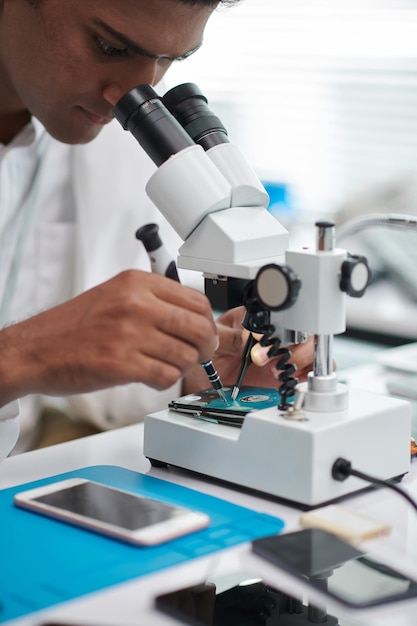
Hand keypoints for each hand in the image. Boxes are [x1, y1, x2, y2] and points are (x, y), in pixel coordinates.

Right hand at [0, 270, 217, 405]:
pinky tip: (150, 376)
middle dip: (205, 348)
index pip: (197, 301)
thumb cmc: (74, 327)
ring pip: (186, 356)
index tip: (206, 335)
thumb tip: (196, 321)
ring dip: (181, 367)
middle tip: (197, 356)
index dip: (208, 323)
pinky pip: (167, 376)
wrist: (35, 350)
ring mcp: (130, 333)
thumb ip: (156, 303)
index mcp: (138, 283)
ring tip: (162, 365)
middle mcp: (136, 303)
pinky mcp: (122, 363)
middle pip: (200, 329)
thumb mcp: (117, 297)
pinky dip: (164, 381)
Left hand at [182, 306, 313, 394]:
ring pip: (312, 349)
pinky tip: (287, 377)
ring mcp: (283, 354)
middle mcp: (275, 335)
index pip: (282, 314)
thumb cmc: (210, 353)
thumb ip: (231, 338)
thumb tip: (250, 337)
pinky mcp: (287, 374)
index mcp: (257, 319)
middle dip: (290, 345)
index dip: (279, 326)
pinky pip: (310, 371)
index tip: (262, 341)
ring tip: (276, 370)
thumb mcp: (215, 341)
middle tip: (262, 359)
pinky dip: (305, 375)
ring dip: (300, 359)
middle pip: (305, 329)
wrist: (206, 380)